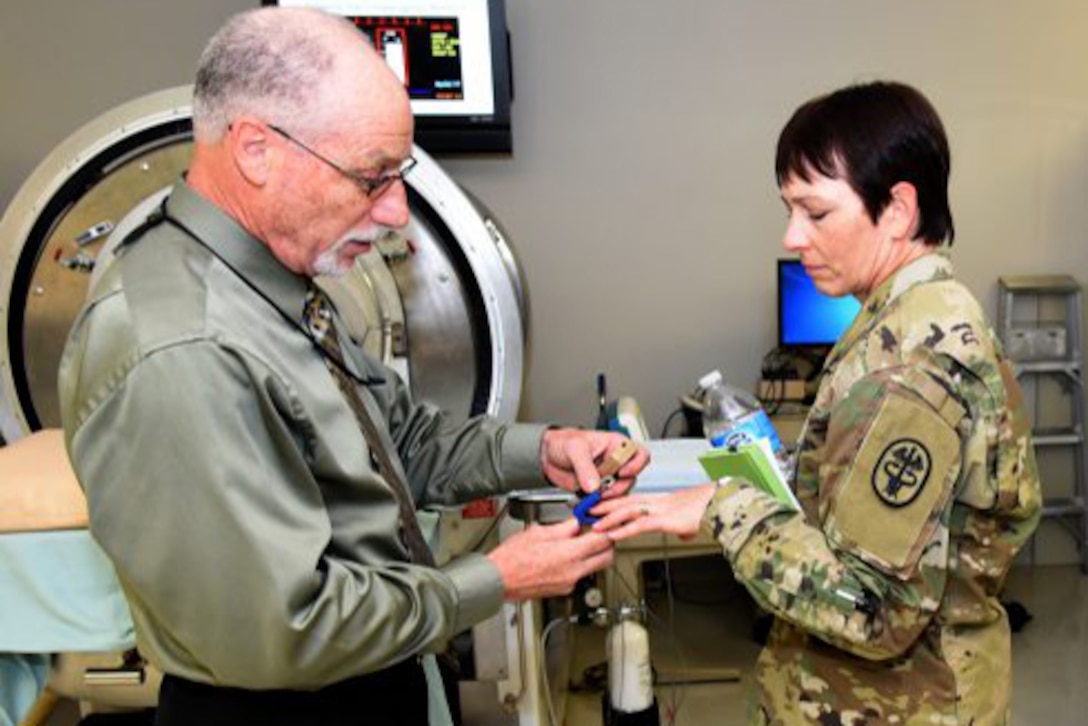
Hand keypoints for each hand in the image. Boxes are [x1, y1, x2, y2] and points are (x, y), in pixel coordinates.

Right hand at [487, 518, 614, 599]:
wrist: (498, 579)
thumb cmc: (511, 558)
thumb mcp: (539, 532)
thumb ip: (563, 528)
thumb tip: (576, 523)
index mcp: (569, 554)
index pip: (603, 541)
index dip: (605, 529)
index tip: (601, 523)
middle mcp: (573, 571)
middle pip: (606, 558)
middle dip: (606, 544)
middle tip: (597, 533)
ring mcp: (569, 583)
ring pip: (594, 567)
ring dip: (593, 555)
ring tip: (579, 543)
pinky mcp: (563, 590)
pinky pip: (579, 575)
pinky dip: (578, 565)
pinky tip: (564, 556)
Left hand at [539, 429, 649, 496]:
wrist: (546, 455)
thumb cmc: (562, 442)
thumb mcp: (574, 448)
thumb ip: (585, 466)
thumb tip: (593, 485)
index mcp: (615, 445)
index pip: (639, 454)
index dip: (636, 465)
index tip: (622, 472)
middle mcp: (615, 462)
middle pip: (631, 478)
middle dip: (618, 487)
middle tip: (602, 489)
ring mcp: (607, 477)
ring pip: (620, 492)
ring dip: (608, 498)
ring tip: (592, 496)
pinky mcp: (597, 490)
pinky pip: (605, 500)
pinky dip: (598, 504)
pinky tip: (588, 502)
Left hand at [590, 485, 717, 540]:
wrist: (723, 504)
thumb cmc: (712, 508)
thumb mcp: (693, 521)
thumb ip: (684, 527)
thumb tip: (684, 533)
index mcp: (663, 501)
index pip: (633, 500)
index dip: (616, 503)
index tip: (601, 505)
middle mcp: (659, 502)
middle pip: (625, 502)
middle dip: (604, 507)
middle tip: (587, 510)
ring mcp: (661, 509)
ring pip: (628, 512)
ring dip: (609, 519)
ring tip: (593, 524)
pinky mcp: (665, 519)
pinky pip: (639, 525)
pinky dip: (624, 530)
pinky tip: (613, 535)